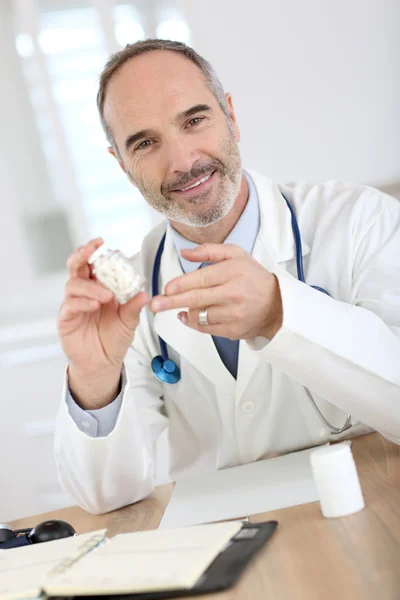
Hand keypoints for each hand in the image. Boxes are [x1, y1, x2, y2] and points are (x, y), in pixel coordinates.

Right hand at [58, 238, 148, 407]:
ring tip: (107, 296)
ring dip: (90, 286)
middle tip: (91, 250)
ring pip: (73, 284)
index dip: (94, 252)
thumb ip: (133, 307)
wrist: (104, 363)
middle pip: (75, 267)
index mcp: (98, 288)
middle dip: (81, 255)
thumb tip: (144, 293)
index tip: (101, 242)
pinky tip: (95, 305)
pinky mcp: (66, 319)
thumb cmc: (114, 339)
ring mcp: (73, 305)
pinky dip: (83, 302)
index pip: (92, 264)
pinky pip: (70, 305)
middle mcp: (84, 293)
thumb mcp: (129, 322)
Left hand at [150, 244, 281, 339]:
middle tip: (155, 304)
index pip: (203, 278)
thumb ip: (209, 251)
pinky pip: (205, 329)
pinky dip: (192, 323)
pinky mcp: (232, 331)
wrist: (277, 306)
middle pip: (197, 298)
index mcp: (234, 272)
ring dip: (186, 310)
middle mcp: (234, 293)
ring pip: (199, 314)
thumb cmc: (254, 278)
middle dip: (172, 301)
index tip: (167, 287)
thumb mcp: (237, 255)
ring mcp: (233, 314)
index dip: (182, 284)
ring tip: (180, 305)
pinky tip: (186, 316)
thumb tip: (184, 253)